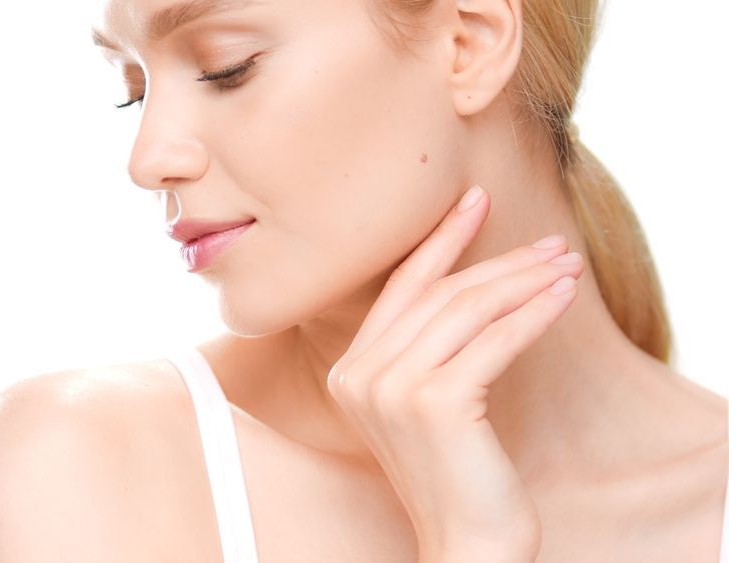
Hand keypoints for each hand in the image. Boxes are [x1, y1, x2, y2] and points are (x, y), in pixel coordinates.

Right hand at [326, 184, 583, 561]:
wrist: (466, 544)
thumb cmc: (455, 474)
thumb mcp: (424, 403)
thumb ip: (424, 348)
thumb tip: (475, 280)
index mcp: (349, 371)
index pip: (399, 290)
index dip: (440, 242)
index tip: (475, 203)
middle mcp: (359, 375)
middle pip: (438, 294)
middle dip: (499, 262)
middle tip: (550, 245)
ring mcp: (391, 388)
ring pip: (467, 310)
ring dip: (524, 281)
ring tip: (564, 266)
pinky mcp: (434, 402)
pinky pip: (494, 340)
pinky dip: (533, 314)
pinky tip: (562, 298)